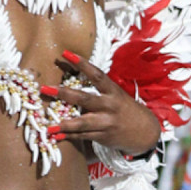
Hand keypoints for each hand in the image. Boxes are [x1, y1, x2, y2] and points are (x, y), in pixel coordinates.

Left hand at [46, 52, 162, 156]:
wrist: (145, 132)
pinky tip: (55, 136)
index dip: (81, 63)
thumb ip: (98, 91)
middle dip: (64, 93)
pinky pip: (83, 136)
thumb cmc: (124, 109)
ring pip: (83, 123)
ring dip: (65, 124)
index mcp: (113, 91)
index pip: (96, 74)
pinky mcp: (103, 136)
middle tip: (45, 88)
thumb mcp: (116, 95)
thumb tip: (72, 82)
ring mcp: (107, 122)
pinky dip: (69, 136)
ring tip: (49, 126)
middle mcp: (110, 106)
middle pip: (85, 99)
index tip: (65, 53)